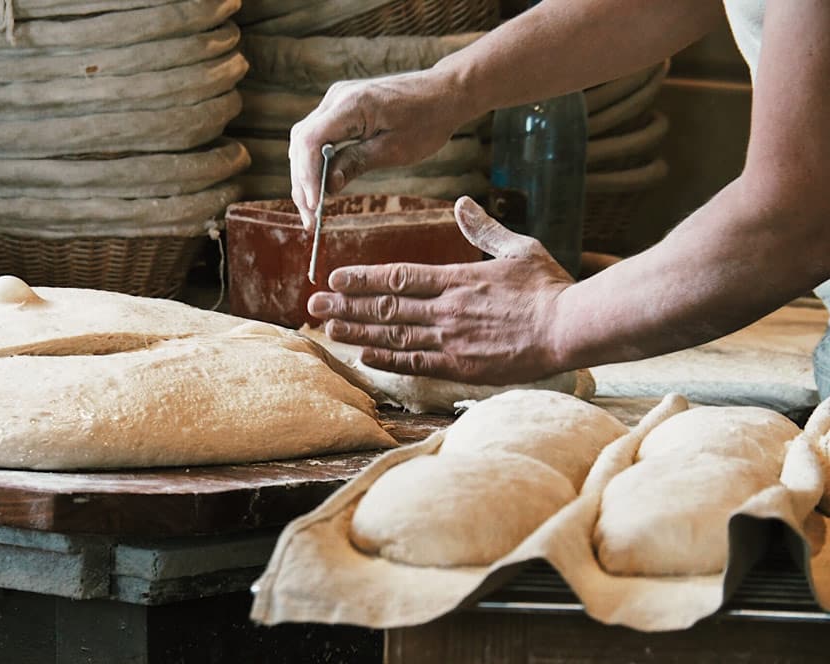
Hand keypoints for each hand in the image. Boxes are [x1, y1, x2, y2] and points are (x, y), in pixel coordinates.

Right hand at [289, 68, 464, 229]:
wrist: (444, 93)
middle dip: (302, 183)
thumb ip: (356, 164)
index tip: (314, 207)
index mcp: (351, 104)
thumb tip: (327, 187)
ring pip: (304, 141)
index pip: (311, 141)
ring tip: (312, 210)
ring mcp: (336, 100)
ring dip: (304, 175)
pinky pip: (317, 136)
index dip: (307, 177)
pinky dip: (314, 163)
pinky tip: (320, 187)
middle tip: (311, 219)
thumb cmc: (426, 120)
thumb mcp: (394, 150)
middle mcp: (337, 97)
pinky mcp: (340, 108)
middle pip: (302, 143)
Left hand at [307, 197, 575, 385]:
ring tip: (328, 328)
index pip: (398, 276)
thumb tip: (462, 203)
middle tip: (313, 304)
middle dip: (347, 304)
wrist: (572, 329)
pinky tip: (364, 355)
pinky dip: (387, 360)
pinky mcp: (462, 367)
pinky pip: (416, 364)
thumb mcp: (518, 248)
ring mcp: (452, 341)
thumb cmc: (549, 287)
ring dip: (358, 331)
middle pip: (386, 307)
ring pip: (394, 336)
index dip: (362, 277)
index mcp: (458, 279)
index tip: (335, 276)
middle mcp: (447, 310)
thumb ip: (484, 228)